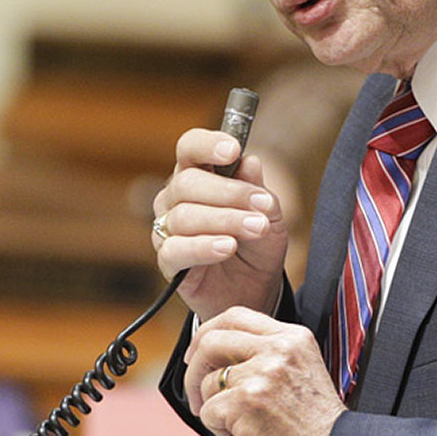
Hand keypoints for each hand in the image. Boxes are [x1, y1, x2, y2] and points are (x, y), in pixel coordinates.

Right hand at [151, 127, 287, 323]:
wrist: (255, 290)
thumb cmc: (256, 245)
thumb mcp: (269, 214)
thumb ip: (257, 189)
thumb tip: (249, 161)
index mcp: (198, 175)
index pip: (189, 148)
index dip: (207, 145)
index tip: (233, 150)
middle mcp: (175, 198)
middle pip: (187, 182)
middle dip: (229, 193)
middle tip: (262, 205)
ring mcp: (168, 229)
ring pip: (184, 216)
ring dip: (225, 220)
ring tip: (257, 228)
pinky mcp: (169, 262)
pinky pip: (176, 249)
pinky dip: (204, 247)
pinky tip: (227, 247)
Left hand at [185, 306, 342, 435]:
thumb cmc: (317, 432)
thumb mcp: (301, 374)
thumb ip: (268, 357)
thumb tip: (217, 358)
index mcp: (293, 338)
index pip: (236, 316)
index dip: (207, 333)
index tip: (197, 354)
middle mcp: (278, 349)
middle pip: (211, 340)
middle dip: (193, 370)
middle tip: (196, 394)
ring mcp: (262, 374)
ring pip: (208, 383)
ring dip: (216, 410)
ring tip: (245, 428)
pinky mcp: (246, 402)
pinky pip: (208, 412)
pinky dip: (221, 431)